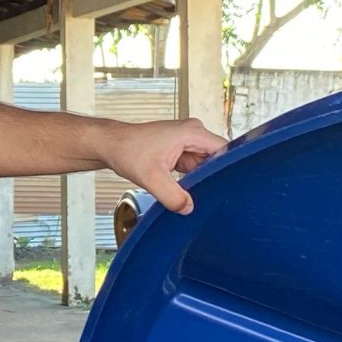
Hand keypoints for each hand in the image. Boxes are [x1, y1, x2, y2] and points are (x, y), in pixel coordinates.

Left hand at [101, 116, 225, 212]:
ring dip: (202, 179)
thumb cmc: (128, 151)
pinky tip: (189, 191)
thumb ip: (171, 195)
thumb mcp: (150, 178)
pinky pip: (196, 167)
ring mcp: (188, 142)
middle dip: (214, 177)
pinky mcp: (181, 150)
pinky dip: (193, 179)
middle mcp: (194, 133)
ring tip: (197, 194)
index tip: (230, 187)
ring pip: (206, 165)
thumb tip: (189, 208)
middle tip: (212, 197)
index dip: (229, 168)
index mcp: (192, 132)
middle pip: (217, 159)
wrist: (111, 145)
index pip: (225, 150)